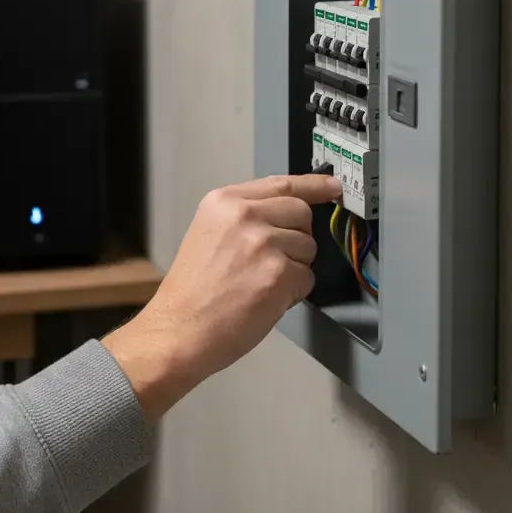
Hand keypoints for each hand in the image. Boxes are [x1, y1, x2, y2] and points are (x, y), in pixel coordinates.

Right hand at [103, 173, 339, 421]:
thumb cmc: (193, 291)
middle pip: (301, 212)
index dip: (314, 185)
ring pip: (308, 247)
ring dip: (294, 267)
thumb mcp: (209, 234)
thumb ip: (245, 217)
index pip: (281, 184)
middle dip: (298, 236)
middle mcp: (244, 214)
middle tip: (274, 260)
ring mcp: (262, 243)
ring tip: (260, 283)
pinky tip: (265, 299)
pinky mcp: (278, 274)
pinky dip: (293, 293)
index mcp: (223, 201)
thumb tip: (287, 216)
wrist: (179, 329)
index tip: (332, 186)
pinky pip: (307, 278)